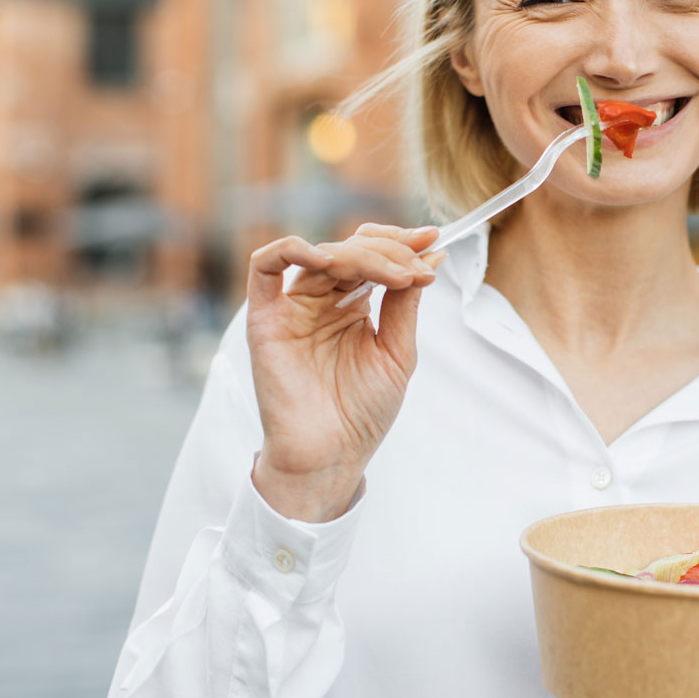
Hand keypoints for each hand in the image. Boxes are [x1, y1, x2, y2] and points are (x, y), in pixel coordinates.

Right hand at [245, 224, 444, 521]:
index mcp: (351, 306)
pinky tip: (328, 259)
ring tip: (397, 276)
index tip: (433, 242)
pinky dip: (292, 250)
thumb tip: (431, 254)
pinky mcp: (265, 318)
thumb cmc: (362, 412)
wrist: (332, 455)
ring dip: (363, 256)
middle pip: (350, 249)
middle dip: (391, 251)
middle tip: (421, 268)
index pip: (371, 255)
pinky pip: (265, 267)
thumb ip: (406, 302)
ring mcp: (293, 307)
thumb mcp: (397, 351)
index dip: (401, 243)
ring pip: (322, 255)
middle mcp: (321, 301)